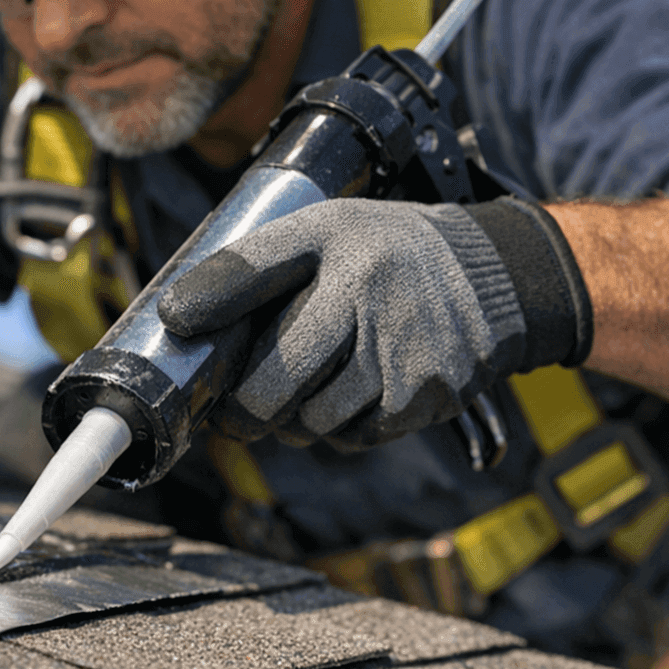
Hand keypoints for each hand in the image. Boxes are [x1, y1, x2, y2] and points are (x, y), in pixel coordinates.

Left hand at [158, 197, 590, 450]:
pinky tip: (345, 397)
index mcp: (335, 241)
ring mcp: (400, 350)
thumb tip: (175, 318)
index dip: (206, 303)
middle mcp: (367, 292)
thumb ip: (251, 267)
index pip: (253, 271)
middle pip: (273, 381)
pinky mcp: (425, 396)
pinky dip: (336, 428)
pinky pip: (351, 436)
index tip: (176, 324)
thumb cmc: (385, 256)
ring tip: (297, 397)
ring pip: (309, 419)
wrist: (493, 279)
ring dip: (291, 421)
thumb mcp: (322, 233)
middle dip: (243, 408)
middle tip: (232, 411)